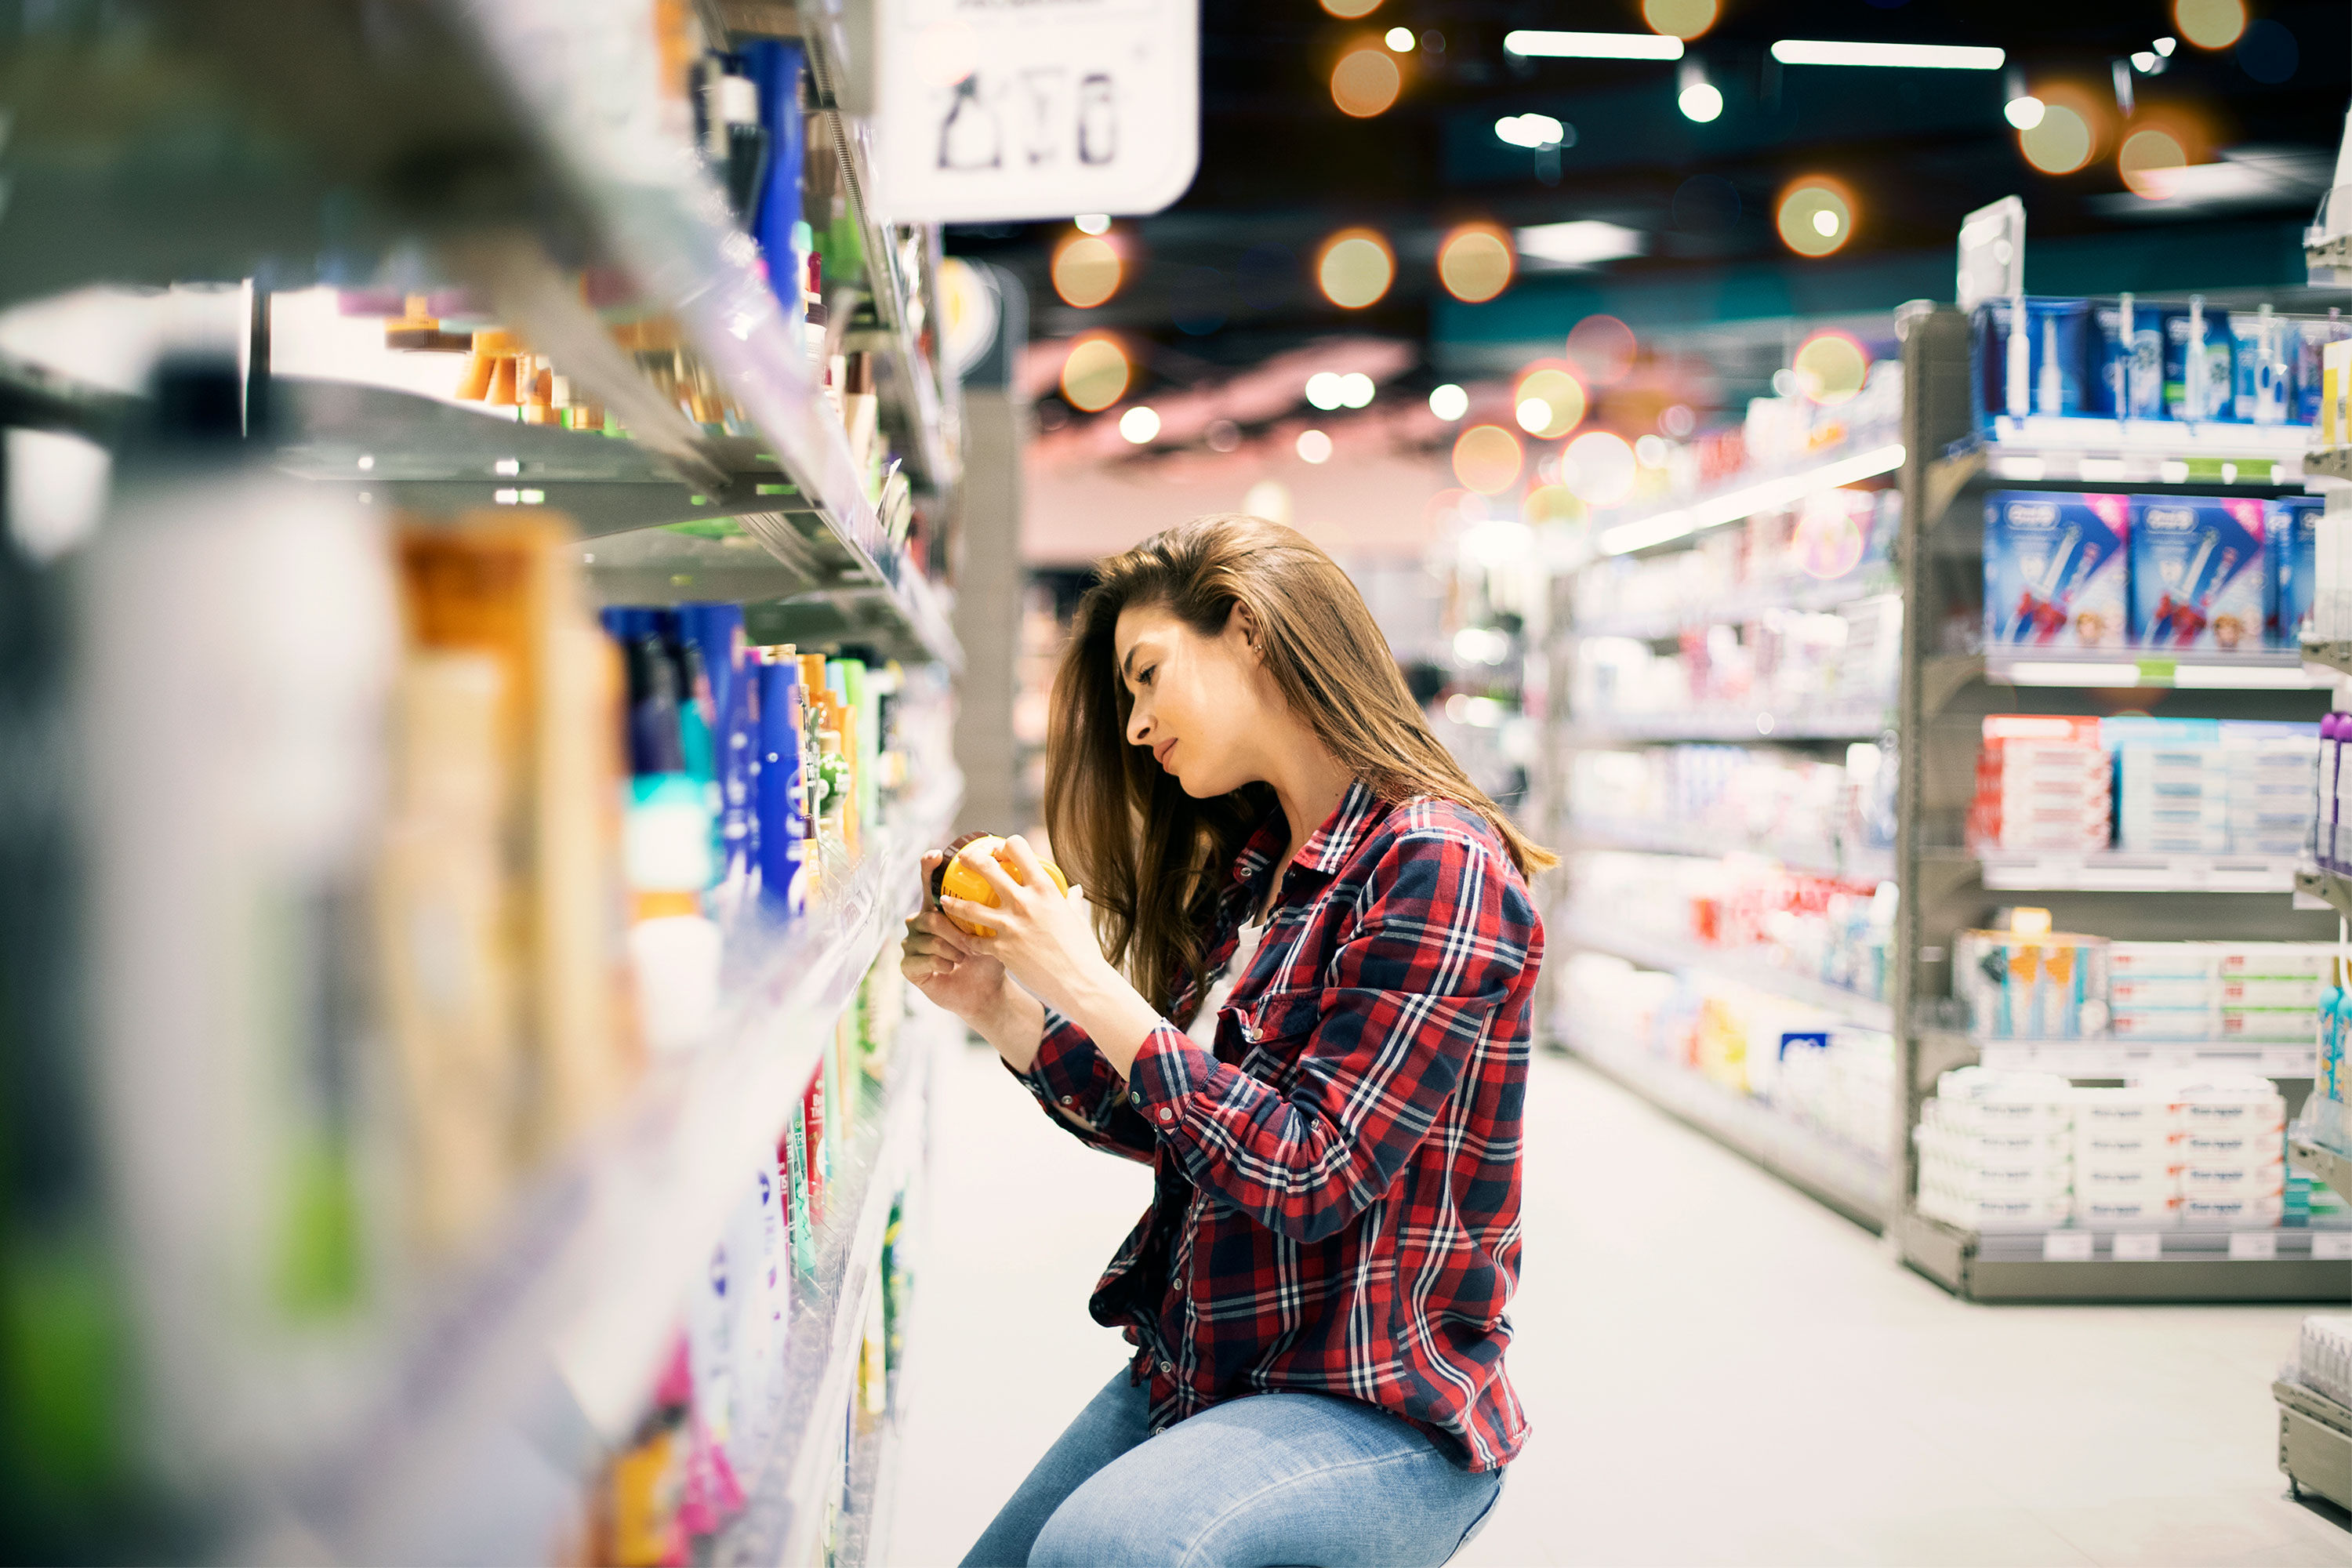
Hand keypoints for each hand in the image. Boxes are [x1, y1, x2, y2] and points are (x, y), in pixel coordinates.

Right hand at [903, 850, 1010, 1021]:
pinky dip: (941, 963)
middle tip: (971, 944)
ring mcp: (912, 944)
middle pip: (929, 915)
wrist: (987, 991)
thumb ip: (995, 907)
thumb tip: (1017, 877)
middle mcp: (920, 922)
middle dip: (953, 930)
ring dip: (951, 948)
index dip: (928, 868)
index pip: (929, 883)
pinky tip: (952, 967)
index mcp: (939, 908)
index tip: (935, 855)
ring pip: (927, 938)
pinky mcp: (908, 966)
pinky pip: (921, 959)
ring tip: (965, 957)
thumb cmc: (991, 956)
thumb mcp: (995, 929)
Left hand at [937, 835, 1115, 1020]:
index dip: (1006, 845)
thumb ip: (1072, 900)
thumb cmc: (1083, 951)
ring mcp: (1010, 926)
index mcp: (1044, 888)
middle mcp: (1024, 902)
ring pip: (969, 906)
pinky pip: (974, 940)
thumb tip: (1074, 889)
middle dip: (970, 860)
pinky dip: (966, 939)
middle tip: (963, 861)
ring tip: (943, 900)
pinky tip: (961, 938)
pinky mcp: (1002, 949)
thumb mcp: (1078, 919)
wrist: (1080, 983)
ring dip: (953, 901)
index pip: (1018, 848)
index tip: (999, 850)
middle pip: (986, 868)